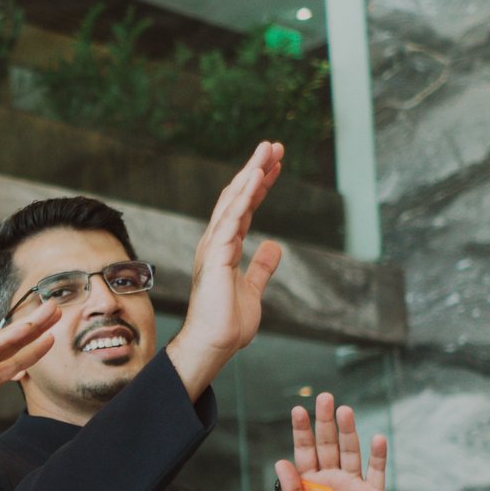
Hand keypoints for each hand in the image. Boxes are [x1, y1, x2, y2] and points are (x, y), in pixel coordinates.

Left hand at [0, 304, 58, 441]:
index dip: (11, 336)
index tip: (29, 326)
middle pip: (8, 339)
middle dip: (30, 325)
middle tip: (52, 307)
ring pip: (15, 349)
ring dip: (35, 335)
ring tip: (55, 317)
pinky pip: (13, 369)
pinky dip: (29, 357)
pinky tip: (45, 344)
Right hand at [167, 142, 284, 392]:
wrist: (214, 345)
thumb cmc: (227, 323)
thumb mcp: (252, 289)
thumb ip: (261, 267)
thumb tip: (274, 246)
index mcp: (224, 248)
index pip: (244, 208)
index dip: (260, 185)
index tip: (276, 165)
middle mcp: (216, 242)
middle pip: (238, 196)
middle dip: (256, 169)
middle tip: (274, 145)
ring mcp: (214, 246)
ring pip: (234, 200)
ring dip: (251, 172)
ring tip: (268, 150)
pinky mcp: (216, 255)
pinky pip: (231, 218)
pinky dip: (244, 195)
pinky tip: (256, 176)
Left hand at [273, 392, 387, 490]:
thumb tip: (281, 462)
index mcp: (309, 482)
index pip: (304, 451)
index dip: (302, 431)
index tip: (298, 410)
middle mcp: (331, 478)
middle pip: (328, 444)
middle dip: (325, 422)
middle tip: (325, 398)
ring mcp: (353, 485)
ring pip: (351, 451)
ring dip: (349, 431)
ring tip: (345, 411)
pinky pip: (376, 472)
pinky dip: (378, 455)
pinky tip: (377, 438)